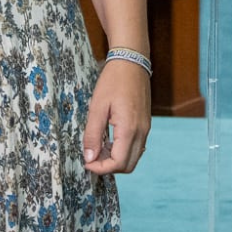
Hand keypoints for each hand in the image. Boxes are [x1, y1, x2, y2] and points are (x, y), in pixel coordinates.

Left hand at [83, 58, 151, 174]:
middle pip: (127, 166)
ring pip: (133, 158)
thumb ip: (92, 135)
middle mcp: (141, 132)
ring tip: (99, 147)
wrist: (132, 63)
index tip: (86, 162)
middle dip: (108, 167)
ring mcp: (145, 129)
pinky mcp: (145, 125)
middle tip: (91, 156)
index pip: (118, 163)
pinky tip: (109, 140)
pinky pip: (136, 147)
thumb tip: (89, 158)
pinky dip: (122, 151)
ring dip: (115, 159)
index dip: (100, 168)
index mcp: (129, 129)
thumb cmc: (113, 81)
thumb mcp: (97, 107)